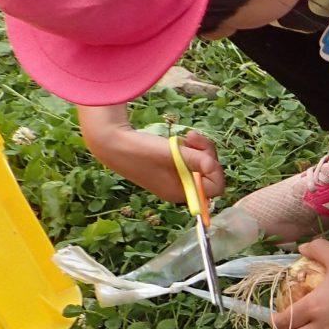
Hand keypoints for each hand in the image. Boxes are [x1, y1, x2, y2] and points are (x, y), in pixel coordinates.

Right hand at [97, 125, 226, 205]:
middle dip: (206, 153)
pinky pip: (188, 159)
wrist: (113, 142)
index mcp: (181, 193)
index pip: (214, 188)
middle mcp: (179, 189)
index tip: (207, 155)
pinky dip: (187, 149)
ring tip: (187, 136)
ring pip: (200, 164)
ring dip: (197, 148)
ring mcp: (173, 178)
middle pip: (208, 173)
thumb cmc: (143, 151)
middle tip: (193, 136)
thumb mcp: (175, 155)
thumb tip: (214, 167)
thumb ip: (200, 161)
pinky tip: (178, 140)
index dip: (216, 171)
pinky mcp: (168, 168)